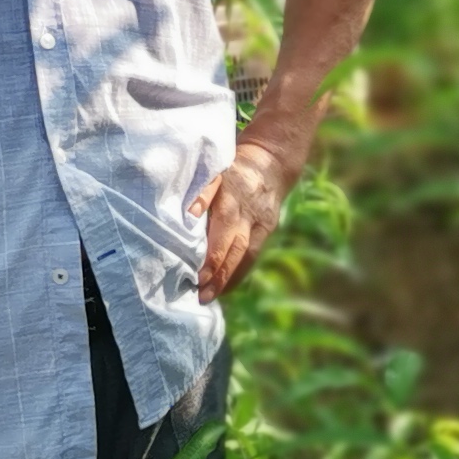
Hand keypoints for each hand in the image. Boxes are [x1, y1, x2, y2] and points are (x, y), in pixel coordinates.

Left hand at [188, 136, 295, 300]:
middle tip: (202, 296)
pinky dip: (239, 273)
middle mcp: (250, 216)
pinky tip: (225, 287)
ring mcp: (262, 225)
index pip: (223, 235)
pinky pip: (253, 255)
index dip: (212, 258)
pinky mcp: (267, 231)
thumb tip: (188, 215)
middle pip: (236, 250)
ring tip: (211, 297)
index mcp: (233, 201)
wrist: (270, 162)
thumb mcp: (216, 171)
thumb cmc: (233, 168)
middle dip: (219, 275)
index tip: (198, 277)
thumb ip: (202, 193)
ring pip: (247, 257)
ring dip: (229, 279)